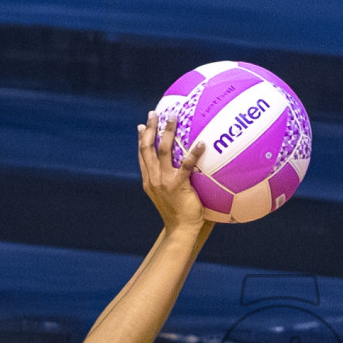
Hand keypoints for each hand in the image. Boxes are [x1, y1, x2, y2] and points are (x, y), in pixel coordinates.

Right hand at [138, 112, 206, 231]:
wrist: (181, 229)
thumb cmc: (179, 213)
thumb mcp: (169, 195)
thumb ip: (170, 180)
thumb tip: (180, 168)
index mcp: (149, 180)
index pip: (142, 155)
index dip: (141, 139)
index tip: (142, 126)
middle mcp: (153, 178)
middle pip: (148, 147)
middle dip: (150, 128)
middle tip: (154, 113)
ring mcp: (164, 181)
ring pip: (163, 150)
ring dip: (167, 131)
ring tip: (173, 117)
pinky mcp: (178, 185)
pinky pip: (186, 165)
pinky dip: (193, 153)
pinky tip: (201, 143)